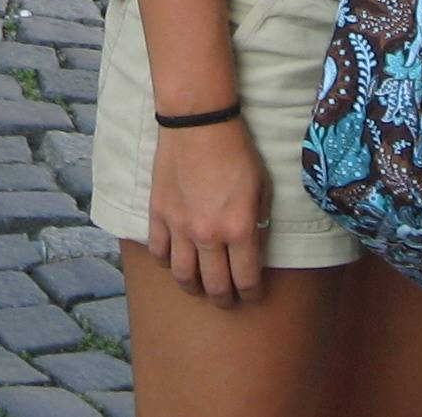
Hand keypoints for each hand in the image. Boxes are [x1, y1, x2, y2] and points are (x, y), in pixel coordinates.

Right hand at [146, 119, 270, 306]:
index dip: (252, 295)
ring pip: (183, 277)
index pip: (247, 280)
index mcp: (240, 229)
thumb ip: (259, 223)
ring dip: (194, 287)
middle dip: (224, 299)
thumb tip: (254, 248)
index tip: (252, 295)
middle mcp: (209, 235)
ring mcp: (180, 227)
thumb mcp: (263, 187)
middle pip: (215, 287)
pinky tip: (175, 259)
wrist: (199, 123)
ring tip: (199, 285)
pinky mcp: (159, 214)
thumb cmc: (237, 151)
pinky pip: (159, 252)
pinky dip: (167, 262)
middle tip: (227, 298)